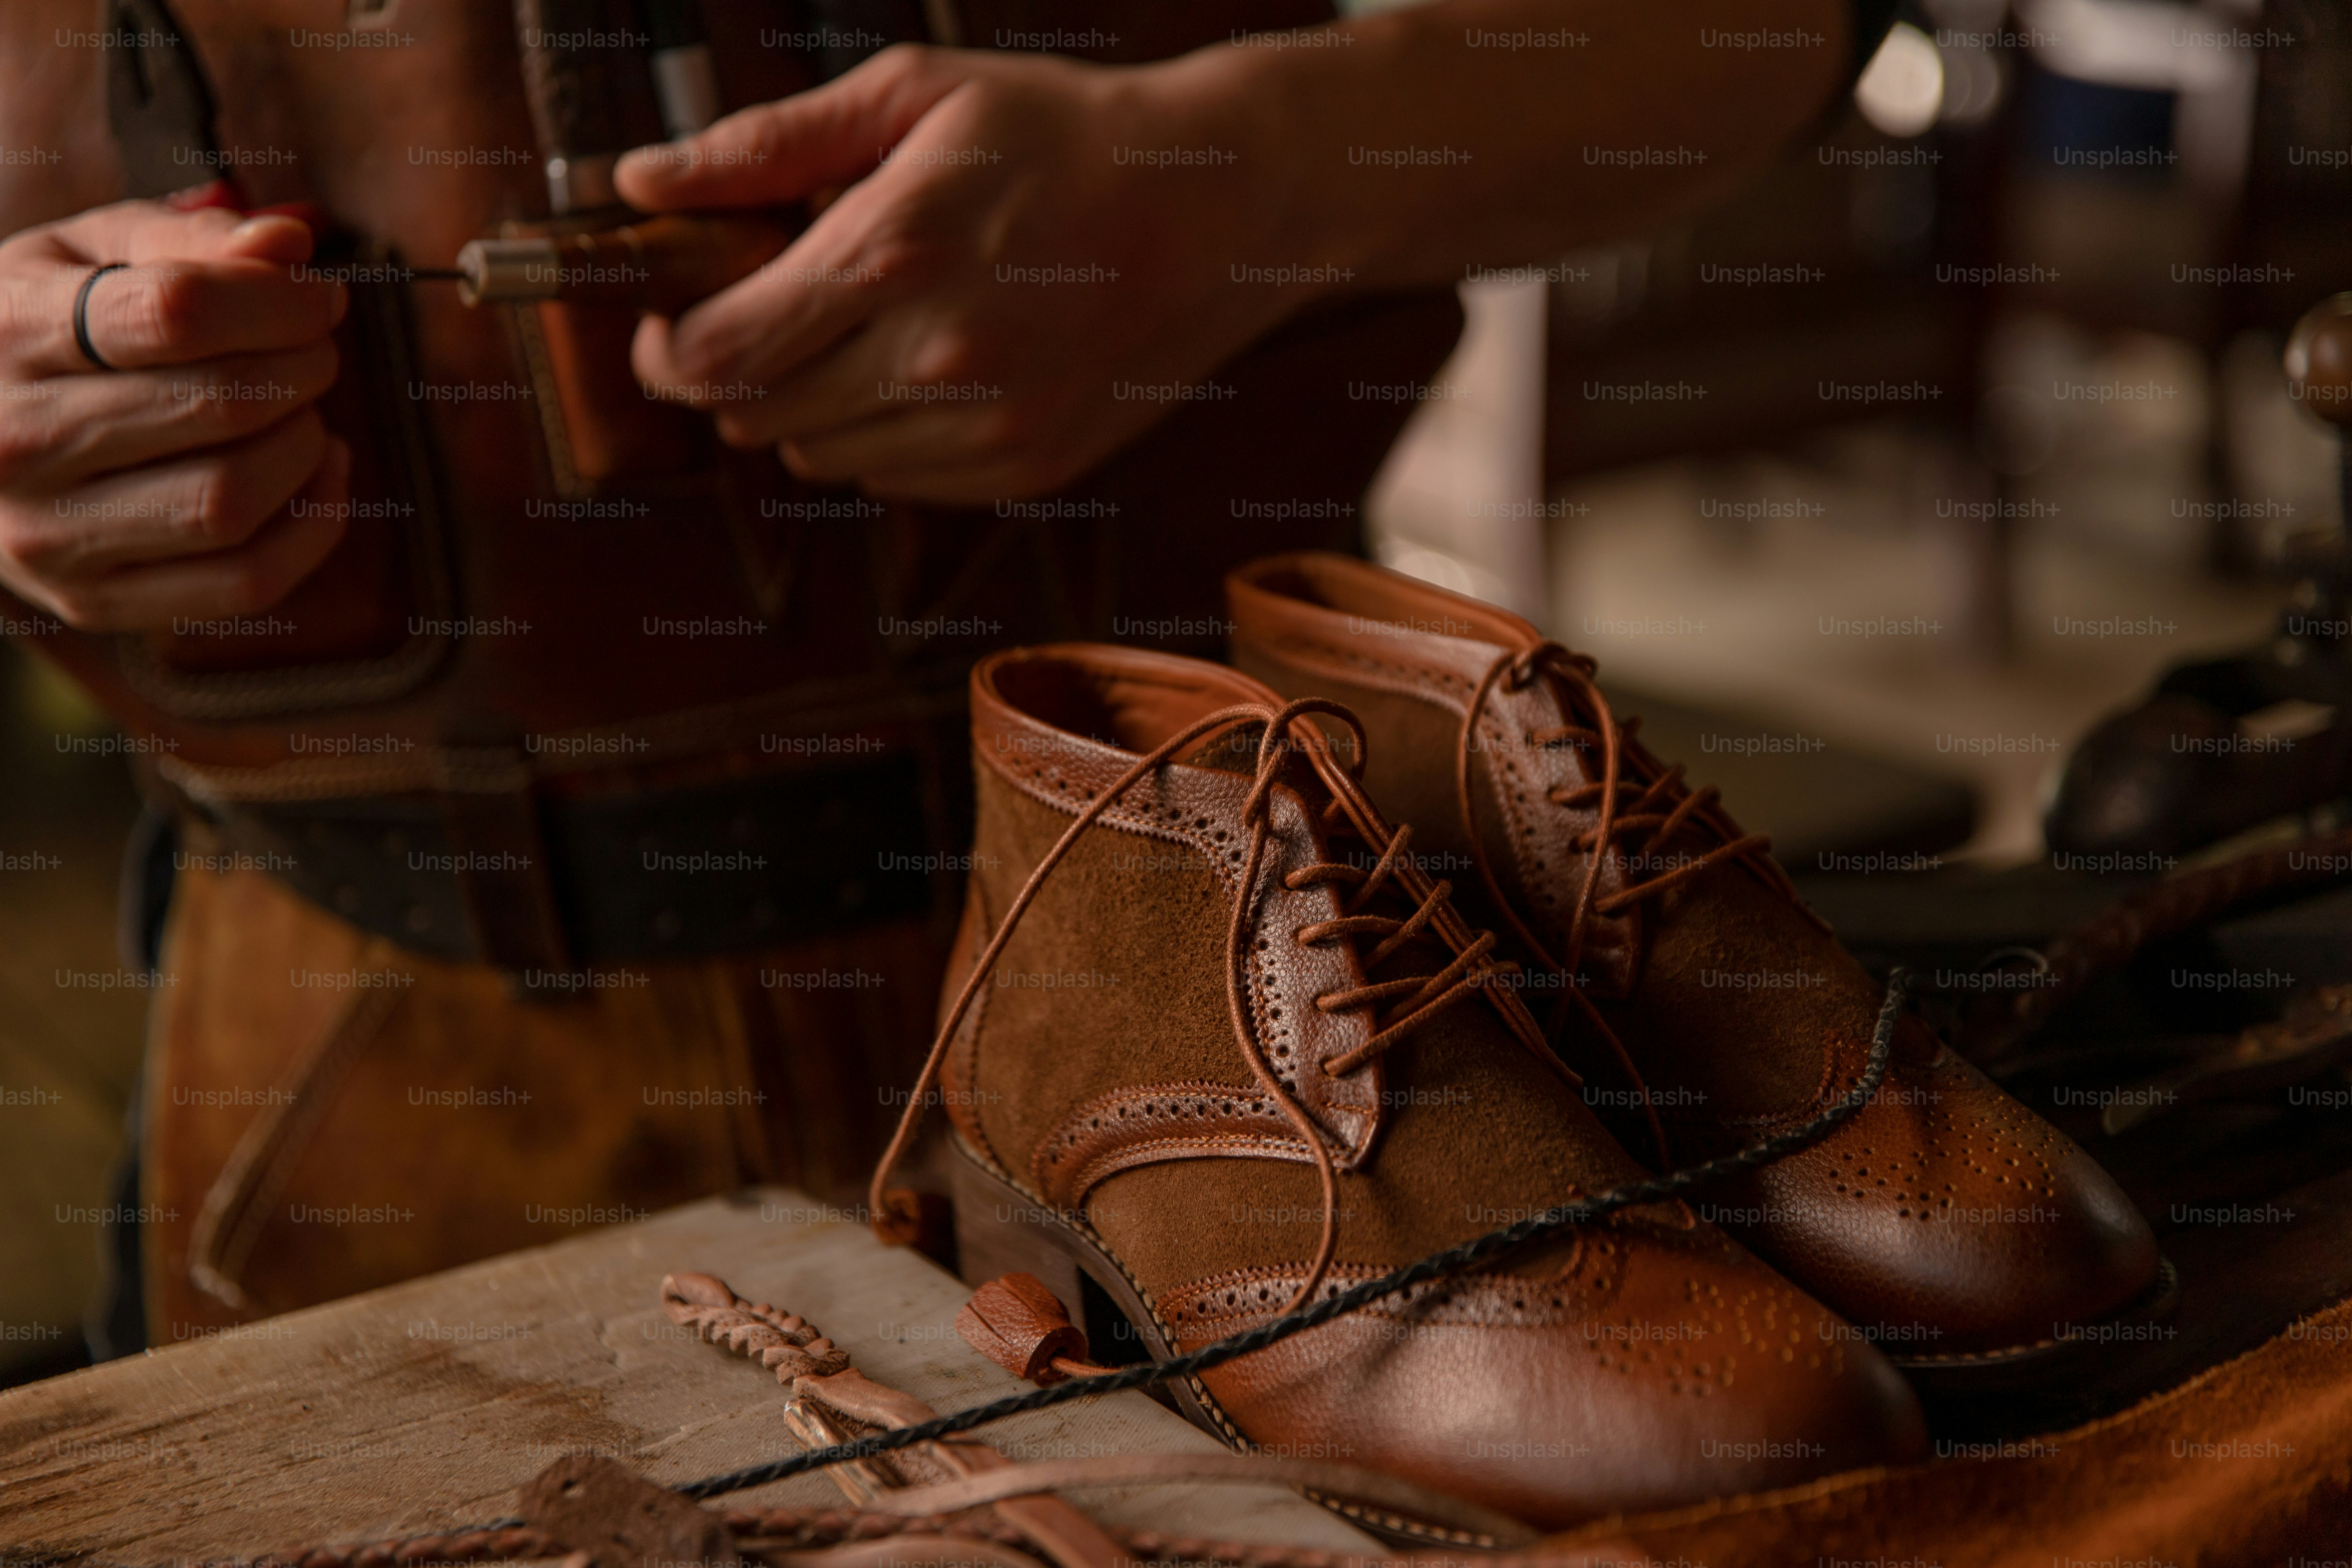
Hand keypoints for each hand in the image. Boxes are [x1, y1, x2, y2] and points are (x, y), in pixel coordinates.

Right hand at [0, 199, 349, 630]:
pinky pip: (247, 582)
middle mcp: (16, 441)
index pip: (180, 313)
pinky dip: (314, 525)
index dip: (279, 301)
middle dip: (302, 371)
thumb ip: (190, 241)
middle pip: (223, 407)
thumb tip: (287, 244)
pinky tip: (321, 472)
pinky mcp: (94, 602)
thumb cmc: (47, 324)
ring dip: (304, 446)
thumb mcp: (92, 252)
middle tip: (314, 352)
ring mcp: (50, 536)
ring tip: (299, 410)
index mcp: (9, 330)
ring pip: (234, 500)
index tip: (320, 298)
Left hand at [615, 44, 1306, 503]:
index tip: (668, 312)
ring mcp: (986, 429)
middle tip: (772, 306)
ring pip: (819, 457)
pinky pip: (894, 478)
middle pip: (754, 418)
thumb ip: (763, 145)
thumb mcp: (912, 94)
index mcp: (892, 254)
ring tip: (871, 326)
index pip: (712, 355)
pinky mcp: (1023, 470)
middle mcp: (934, 358)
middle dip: (735, 368)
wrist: (1217, 206)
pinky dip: (883, 431)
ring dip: (812, 401)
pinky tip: (934, 362)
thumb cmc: (1057, 130)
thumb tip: (638, 182)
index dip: (663, 343)